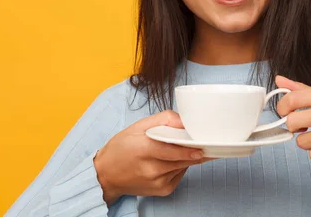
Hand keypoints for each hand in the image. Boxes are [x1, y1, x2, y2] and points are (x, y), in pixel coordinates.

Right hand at [94, 110, 209, 204]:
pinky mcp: (163, 190)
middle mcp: (151, 169)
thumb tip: (184, 121)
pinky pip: (180, 175)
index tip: (203, 143)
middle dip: (194, 150)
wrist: (106, 175)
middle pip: (182, 159)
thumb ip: (163, 119)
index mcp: (144, 150)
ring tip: (184, 148)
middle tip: (204, 143)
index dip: (190, 148)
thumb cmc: (121, 148)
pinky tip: (171, 160)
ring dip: (188, 157)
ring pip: (184, 166)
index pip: (173, 150)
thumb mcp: (138, 126)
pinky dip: (181, 166)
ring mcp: (158, 182)